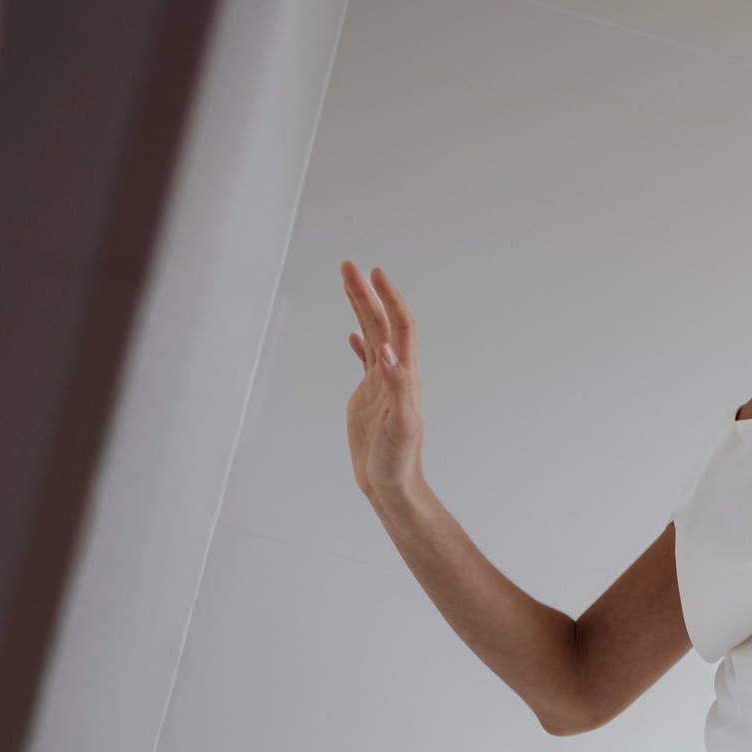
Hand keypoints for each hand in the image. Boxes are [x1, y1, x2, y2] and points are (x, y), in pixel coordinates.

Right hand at [342, 260, 424, 501]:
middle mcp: (395, 375)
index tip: (373, 274)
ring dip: (360, 309)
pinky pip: (364, 361)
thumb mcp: (401, 424)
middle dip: (366, 294)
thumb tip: (387, 351)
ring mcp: (381, 385)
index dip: (388, 299)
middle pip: (382, 324)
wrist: (392, 485)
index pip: (399, 327)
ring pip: (371, 337)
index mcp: (404, 377)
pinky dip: (358, 343)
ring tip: (347, 281)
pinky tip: (351, 333)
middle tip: (348, 266)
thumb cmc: (399, 461)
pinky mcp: (369, 397)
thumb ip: (398, 387)